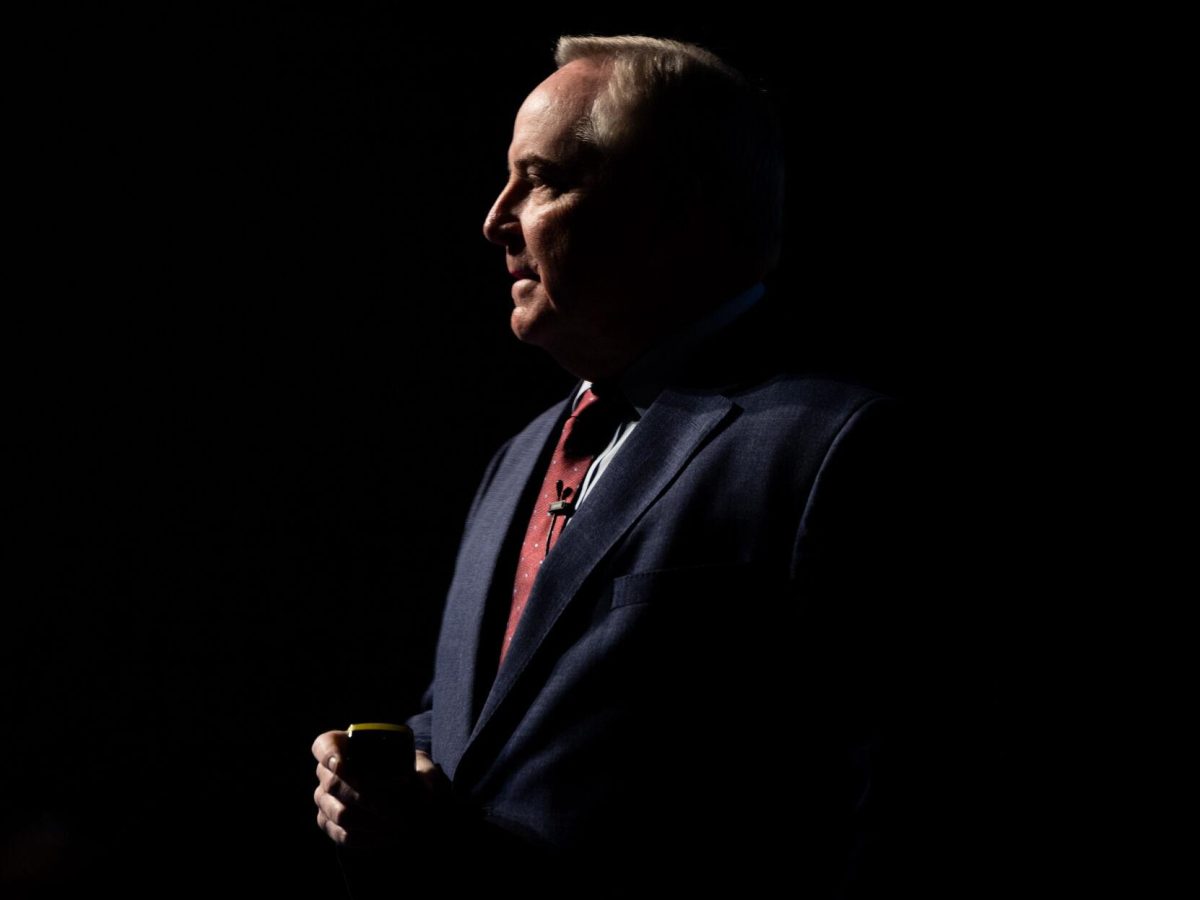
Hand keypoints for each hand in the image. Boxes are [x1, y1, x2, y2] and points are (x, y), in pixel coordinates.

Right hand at [312, 730, 444, 848]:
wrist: (407, 798)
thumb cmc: (409, 773)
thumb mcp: (421, 766)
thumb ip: (424, 774)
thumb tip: (422, 791)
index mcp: (346, 746)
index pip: (324, 745)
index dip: (328, 754)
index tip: (341, 765)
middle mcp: (328, 772)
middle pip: (334, 784)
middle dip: (367, 798)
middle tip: (397, 811)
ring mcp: (324, 799)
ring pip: (340, 813)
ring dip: (372, 822)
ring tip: (401, 828)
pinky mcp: (328, 823)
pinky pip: (342, 834)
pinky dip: (367, 838)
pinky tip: (389, 837)